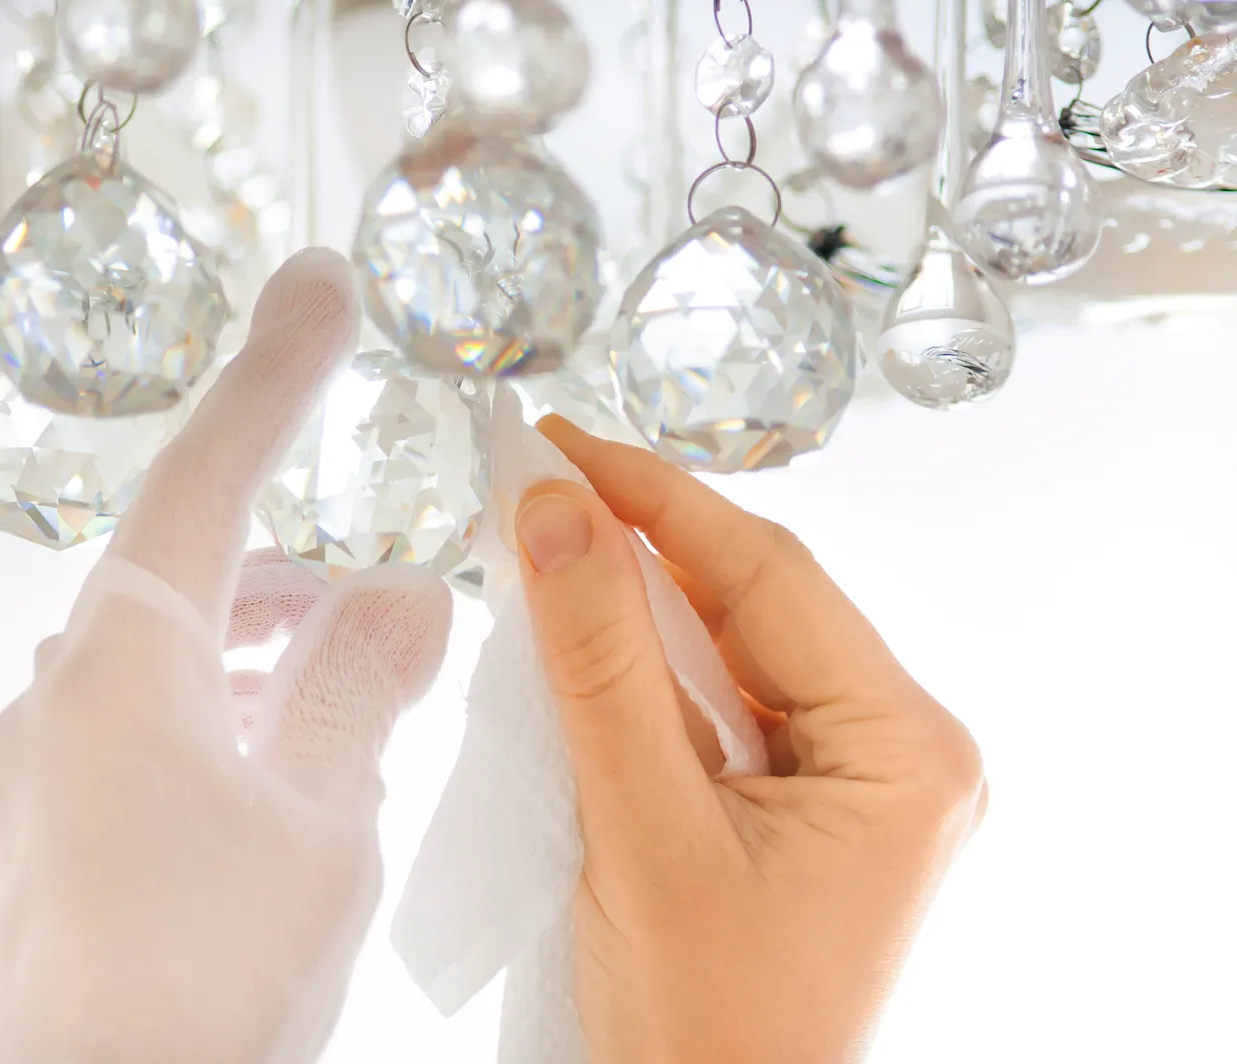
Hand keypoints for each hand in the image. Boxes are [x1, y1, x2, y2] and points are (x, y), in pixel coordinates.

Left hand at [0, 250, 452, 1063]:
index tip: (320, 287)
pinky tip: (275, 754)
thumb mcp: (321, 816)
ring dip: (259, 638)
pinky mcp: (45, 828)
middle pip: (188, 568)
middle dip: (290, 549)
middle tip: (382, 556)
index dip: (273, 375)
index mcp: (126, 658)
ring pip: (165, 653)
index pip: (207, 474)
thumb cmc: (202, 971)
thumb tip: (409, 599)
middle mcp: (62, 692)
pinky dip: (218, 707)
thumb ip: (361, 690)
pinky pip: (138, 724)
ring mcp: (42, 765)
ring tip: (348, 657)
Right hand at [516, 417, 986, 1063]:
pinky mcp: (797, 805)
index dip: (657, 499)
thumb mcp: (646, 832)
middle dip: (645, 541)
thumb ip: (601, 666)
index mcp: (907, 753)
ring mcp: (849, 781)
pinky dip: (646, 666)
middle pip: (759, 603)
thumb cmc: (706, 1029)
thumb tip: (556, 515)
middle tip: (542, 481)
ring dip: (640, 599)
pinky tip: (585, 630)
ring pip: (734, 647)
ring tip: (550, 539)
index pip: (772, 577)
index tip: (564, 444)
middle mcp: (897, 754)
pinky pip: (718, 703)